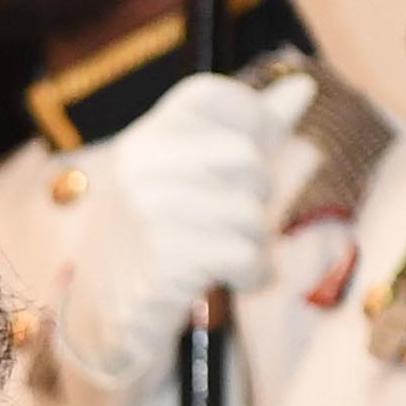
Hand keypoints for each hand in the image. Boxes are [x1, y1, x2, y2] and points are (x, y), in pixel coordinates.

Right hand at [53, 70, 308, 394]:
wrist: (101, 320)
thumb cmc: (153, 240)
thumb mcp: (187, 177)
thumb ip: (244, 130)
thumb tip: (304, 86)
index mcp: (144, 139)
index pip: (209, 94)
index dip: (252, 114)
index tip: (265, 145)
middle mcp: (140, 168)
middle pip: (244, 156)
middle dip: (258, 194)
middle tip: (235, 222)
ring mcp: (150, 215)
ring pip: (250, 211)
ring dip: (255, 242)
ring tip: (230, 257)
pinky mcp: (167, 262)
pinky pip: (245, 255)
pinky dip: (253, 273)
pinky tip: (234, 280)